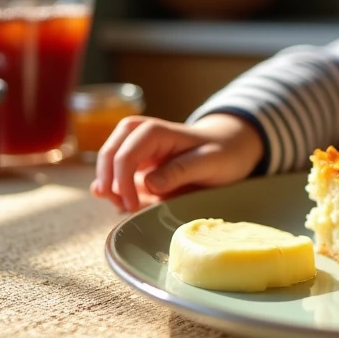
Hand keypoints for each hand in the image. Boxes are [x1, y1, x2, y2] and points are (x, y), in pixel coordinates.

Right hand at [90, 113, 262, 212]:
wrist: (230, 148)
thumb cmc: (223, 152)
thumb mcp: (210, 161)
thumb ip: (181, 171)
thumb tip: (149, 184)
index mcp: (156, 132)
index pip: (126, 154)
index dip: (123, 180)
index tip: (131, 205)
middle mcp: (141, 136)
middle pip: (109, 153)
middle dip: (108, 180)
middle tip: (119, 205)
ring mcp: (139, 151)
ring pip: (110, 165)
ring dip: (110, 186)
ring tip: (123, 205)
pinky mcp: (141, 165)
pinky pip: (120, 176)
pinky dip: (118, 190)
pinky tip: (121, 201)